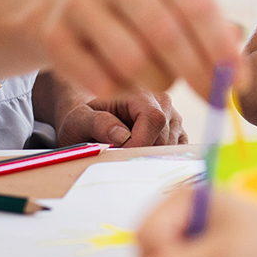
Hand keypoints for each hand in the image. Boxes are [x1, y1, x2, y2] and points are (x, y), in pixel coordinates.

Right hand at [44, 0, 242, 101]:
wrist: (60, 1)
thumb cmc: (137, 7)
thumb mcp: (176, 1)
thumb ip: (211, 25)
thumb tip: (238, 52)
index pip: (197, 4)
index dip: (222, 49)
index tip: (240, 83)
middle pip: (167, 34)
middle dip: (198, 74)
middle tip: (216, 100)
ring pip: (134, 61)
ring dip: (158, 81)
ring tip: (161, 78)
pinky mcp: (54, 32)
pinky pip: (100, 80)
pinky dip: (122, 90)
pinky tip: (125, 80)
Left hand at [55, 88, 185, 146]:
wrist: (88, 124)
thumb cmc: (83, 121)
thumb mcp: (79, 121)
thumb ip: (98, 124)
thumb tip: (123, 136)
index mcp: (140, 95)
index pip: (154, 119)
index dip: (139, 142)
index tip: (118, 155)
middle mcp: (162, 103)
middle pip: (164, 137)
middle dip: (141, 154)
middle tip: (117, 159)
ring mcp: (173, 118)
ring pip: (172, 147)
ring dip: (149, 158)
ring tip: (125, 155)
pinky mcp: (177, 134)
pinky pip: (177, 153)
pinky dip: (160, 161)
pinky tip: (140, 158)